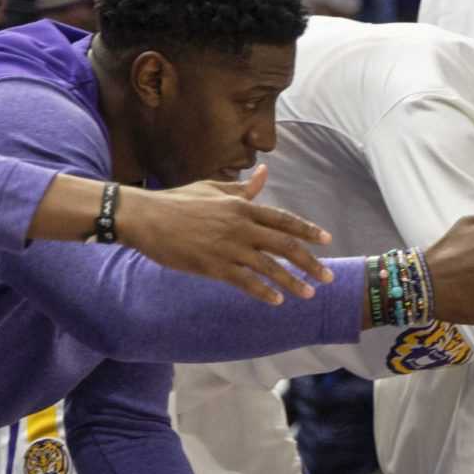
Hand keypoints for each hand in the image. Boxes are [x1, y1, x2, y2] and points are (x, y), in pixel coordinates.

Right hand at [115, 166, 333, 304]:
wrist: (145, 217)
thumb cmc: (178, 201)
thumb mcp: (213, 189)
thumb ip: (242, 188)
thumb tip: (264, 173)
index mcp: (242, 206)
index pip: (284, 220)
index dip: (307, 231)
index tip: (327, 240)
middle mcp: (240, 227)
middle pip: (285, 246)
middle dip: (310, 263)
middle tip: (328, 277)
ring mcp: (227, 247)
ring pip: (269, 268)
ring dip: (293, 282)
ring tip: (309, 293)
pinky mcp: (213, 266)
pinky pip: (245, 282)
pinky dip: (264, 292)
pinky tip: (277, 301)